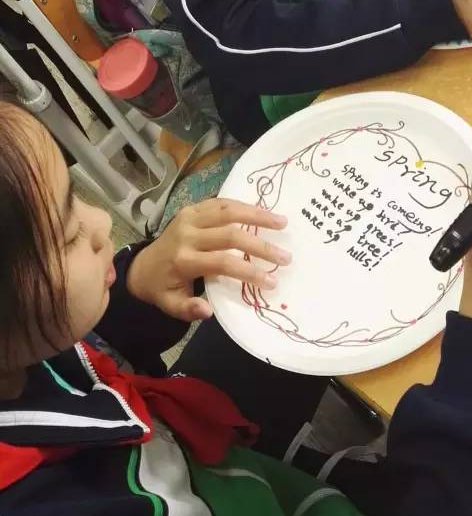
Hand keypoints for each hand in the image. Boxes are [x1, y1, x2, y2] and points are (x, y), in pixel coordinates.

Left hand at [127, 199, 290, 321]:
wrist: (142, 266)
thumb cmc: (162, 288)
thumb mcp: (170, 305)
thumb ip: (187, 310)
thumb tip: (208, 311)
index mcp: (183, 260)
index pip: (222, 262)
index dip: (248, 271)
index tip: (271, 281)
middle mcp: (187, 235)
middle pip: (229, 235)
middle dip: (260, 246)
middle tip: (285, 256)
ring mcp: (189, 218)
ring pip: (227, 211)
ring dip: (257, 215)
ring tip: (282, 222)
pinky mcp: (192, 209)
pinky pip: (220, 203)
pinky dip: (242, 205)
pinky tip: (262, 211)